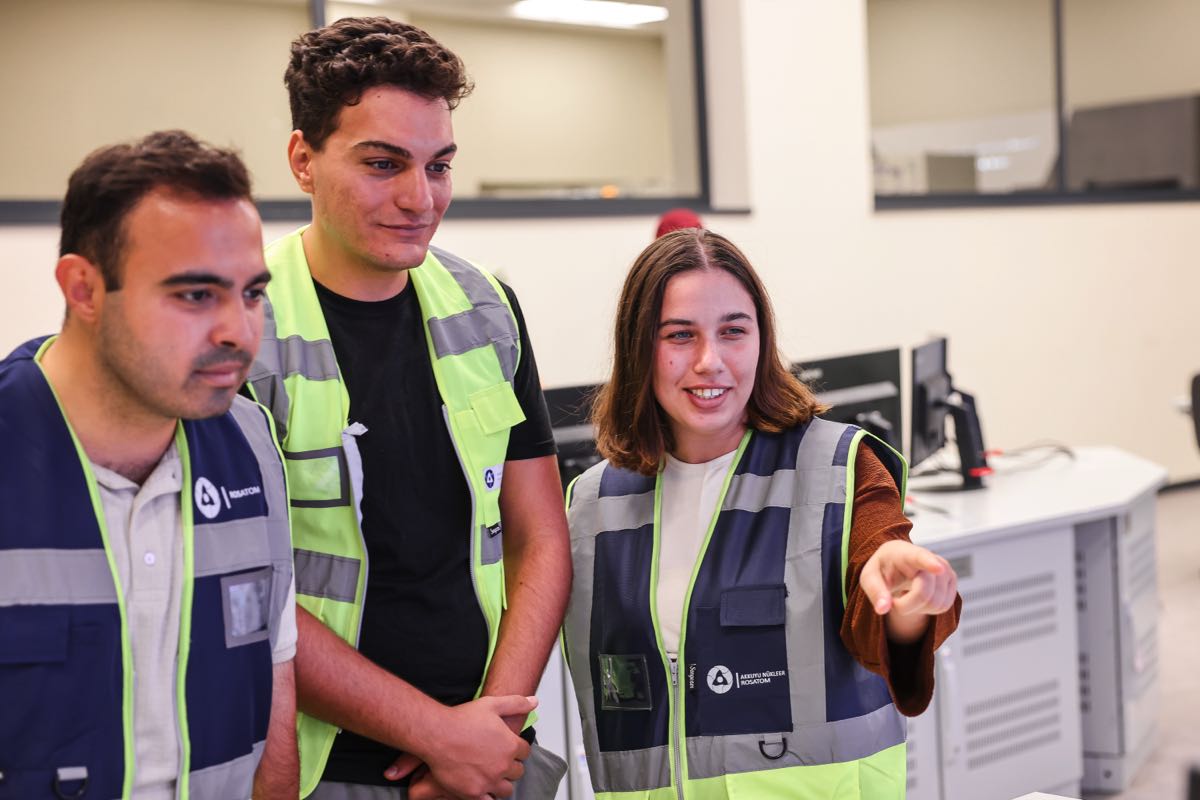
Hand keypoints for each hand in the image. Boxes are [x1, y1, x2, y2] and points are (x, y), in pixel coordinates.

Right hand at [382, 695, 534, 797]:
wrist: (437, 735)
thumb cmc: (461, 720)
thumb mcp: (492, 704)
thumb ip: (516, 703)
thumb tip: (534, 701)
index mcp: (510, 745)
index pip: (525, 752)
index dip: (517, 749)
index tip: (509, 747)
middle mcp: (503, 765)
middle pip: (517, 772)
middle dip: (510, 766)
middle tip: (498, 761)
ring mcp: (489, 781)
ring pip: (506, 790)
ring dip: (501, 783)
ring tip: (492, 776)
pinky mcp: (474, 793)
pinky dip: (488, 796)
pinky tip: (482, 788)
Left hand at [859, 540, 956, 643]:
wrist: (898, 564)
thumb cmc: (883, 568)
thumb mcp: (869, 578)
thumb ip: (875, 592)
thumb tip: (883, 609)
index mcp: (906, 553)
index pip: (920, 557)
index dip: (929, 563)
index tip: (938, 568)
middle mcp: (931, 558)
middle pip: (924, 593)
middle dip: (905, 605)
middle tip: (892, 600)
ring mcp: (945, 570)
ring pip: (936, 603)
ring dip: (916, 609)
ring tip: (905, 596)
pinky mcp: (952, 582)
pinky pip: (943, 607)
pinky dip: (928, 610)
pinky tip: (918, 599)